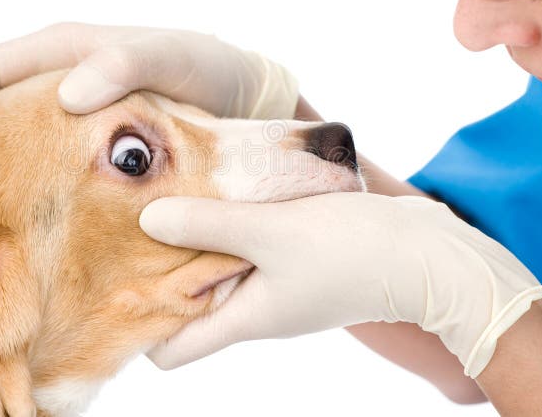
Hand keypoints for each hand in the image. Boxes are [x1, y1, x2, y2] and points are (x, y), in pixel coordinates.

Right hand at [0, 22, 297, 173]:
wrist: (239, 101)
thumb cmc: (208, 72)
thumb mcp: (174, 59)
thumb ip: (124, 65)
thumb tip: (65, 96)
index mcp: (60, 50)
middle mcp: (49, 79)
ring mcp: (57, 114)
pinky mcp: (71, 146)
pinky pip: (22, 160)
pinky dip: (0, 181)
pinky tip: (5, 213)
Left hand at [139, 193, 541, 378]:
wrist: (428, 254)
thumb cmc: (352, 251)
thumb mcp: (272, 233)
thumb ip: (209, 226)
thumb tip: (147, 219)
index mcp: (244, 319)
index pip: (172, 351)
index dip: (141, 328)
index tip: (113, 284)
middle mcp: (256, 308)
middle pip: (189, 305)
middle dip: (160, 273)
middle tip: (128, 226)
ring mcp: (278, 285)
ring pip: (218, 271)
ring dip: (196, 241)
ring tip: (168, 196)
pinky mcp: (297, 259)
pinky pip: (249, 248)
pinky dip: (230, 226)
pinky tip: (219, 190)